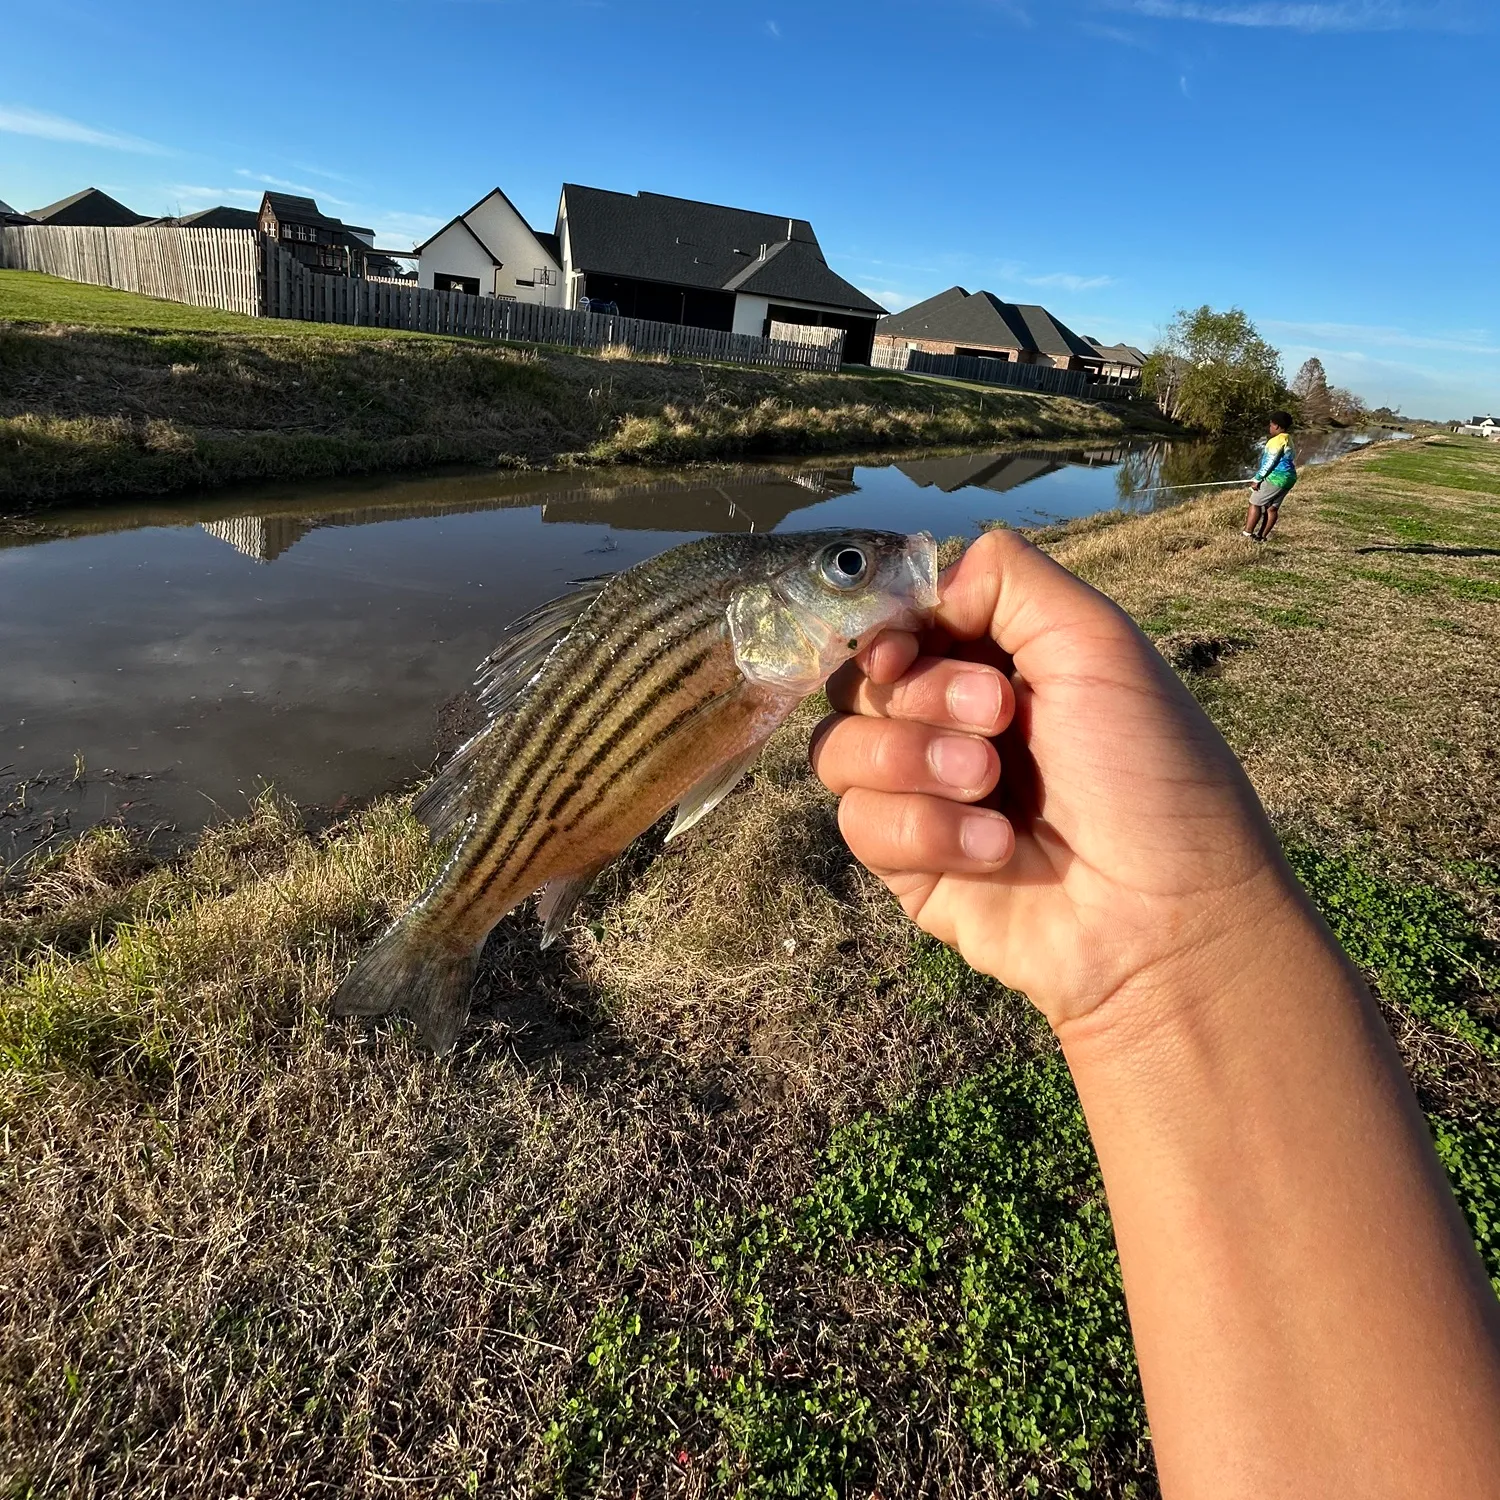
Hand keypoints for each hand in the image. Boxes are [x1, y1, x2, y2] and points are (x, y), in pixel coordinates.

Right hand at [810, 528, 1296, 1031]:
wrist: (1163, 914)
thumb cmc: (1147, 772)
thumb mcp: (1097, 641)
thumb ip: (1007, 579)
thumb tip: (925, 590)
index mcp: (996, 663)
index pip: (894, 624)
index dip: (886, 631)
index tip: (906, 650)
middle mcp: (951, 723)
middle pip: (855, 680)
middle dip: (920, 696)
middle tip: (999, 721)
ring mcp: (925, 795)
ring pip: (838, 750)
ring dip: (912, 761)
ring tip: (990, 786)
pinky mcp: (909, 865)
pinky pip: (859, 823)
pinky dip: (925, 830)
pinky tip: (995, 850)